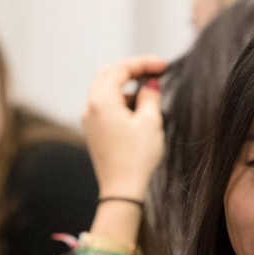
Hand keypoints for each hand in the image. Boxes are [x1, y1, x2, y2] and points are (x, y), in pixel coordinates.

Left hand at [82, 55, 166, 198]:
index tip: (164, 66)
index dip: (143, 63)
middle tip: (155, 72)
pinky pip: (107, 108)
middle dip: (132, 71)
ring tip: (151, 98)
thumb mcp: (150, 122)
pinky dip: (123, 103)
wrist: (122, 191)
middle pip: (109, 75)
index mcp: (102, 100)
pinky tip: (140, 113)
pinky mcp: (94, 133)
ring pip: (107, 92)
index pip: (121, 69)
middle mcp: (90, 107)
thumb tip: (150, 84)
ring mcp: (90, 120)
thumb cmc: (137, 158)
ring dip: (128, 89)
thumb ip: (150, 96)